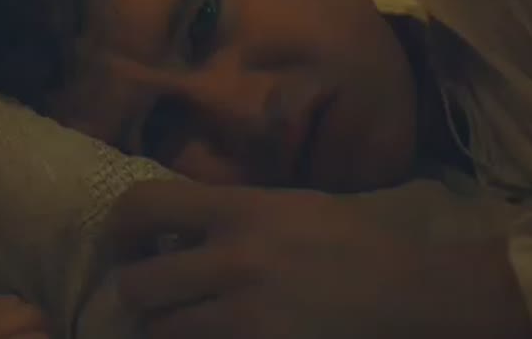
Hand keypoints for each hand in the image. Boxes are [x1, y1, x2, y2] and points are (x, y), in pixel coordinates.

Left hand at [106, 180, 531, 338]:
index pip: (144, 204)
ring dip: (166, 326)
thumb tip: (170, 226)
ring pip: (161, 329)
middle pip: (137, 284)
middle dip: (141, 291)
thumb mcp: (288, 204)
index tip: (128, 243)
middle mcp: (235, 260)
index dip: (120, 227)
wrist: (410, 294)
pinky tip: (216, 331)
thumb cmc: (352, 242)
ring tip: (188, 318)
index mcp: (241, 211)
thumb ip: (227, 212)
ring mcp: (245, 314)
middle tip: (155, 292)